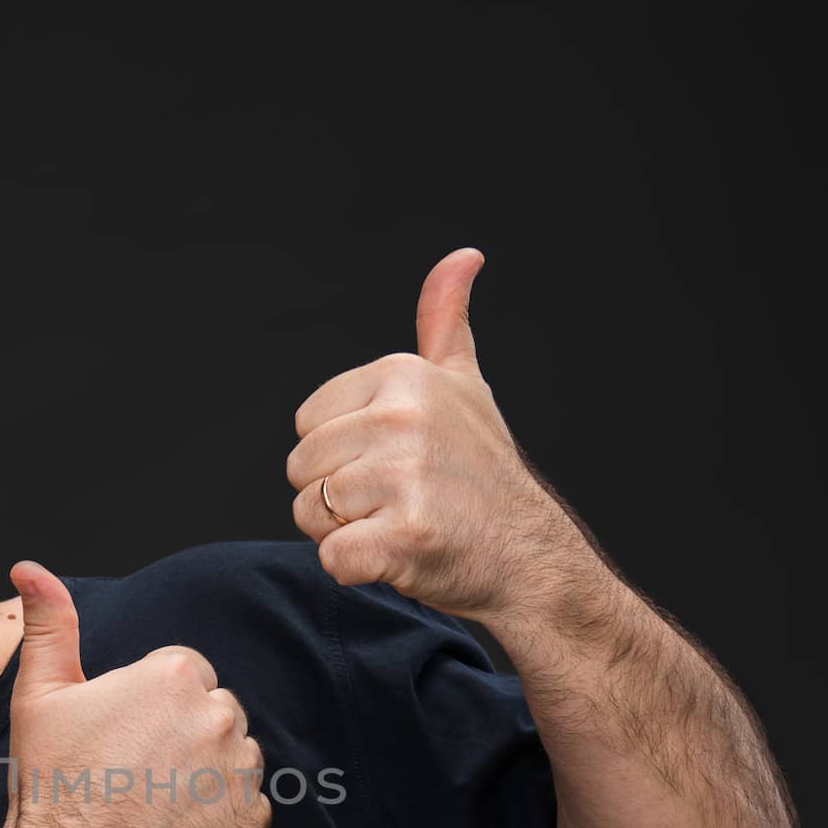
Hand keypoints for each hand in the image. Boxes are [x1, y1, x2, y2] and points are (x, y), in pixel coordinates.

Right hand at [0, 560, 271, 827]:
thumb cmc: (53, 781)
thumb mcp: (41, 693)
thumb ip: (50, 624)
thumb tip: (31, 568)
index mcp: (176, 674)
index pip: (186, 673)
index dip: (152, 704)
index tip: (124, 734)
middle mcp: (218, 715)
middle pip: (216, 710)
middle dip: (186, 733)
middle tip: (137, 768)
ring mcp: (239, 772)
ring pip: (237, 757)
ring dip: (209, 773)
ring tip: (157, 799)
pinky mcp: (251, 821)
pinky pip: (249, 808)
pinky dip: (223, 820)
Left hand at [285, 247, 589, 623]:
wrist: (526, 555)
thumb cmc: (482, 475)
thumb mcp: (464, 386)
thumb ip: (445, 325)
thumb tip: (462, 257)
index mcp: (402, 376)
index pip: (306, 424)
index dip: (338, 455)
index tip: (392, 463)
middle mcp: (402, 418)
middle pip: (301, 469)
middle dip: (335, 498)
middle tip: (395, 502)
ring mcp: (404, 477)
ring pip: (310, 513)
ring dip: (345, 534)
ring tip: (399, 525)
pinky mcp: (403, 536)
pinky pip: (333, 559)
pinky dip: (358, 570)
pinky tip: (401, 557)